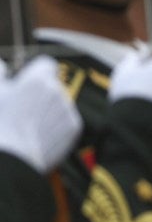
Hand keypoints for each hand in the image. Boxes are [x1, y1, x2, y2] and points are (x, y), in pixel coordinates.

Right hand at [0, 56, 82, 171]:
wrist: (13, 157)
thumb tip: (2, 65)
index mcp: (38, 79)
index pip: (46, 64)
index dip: (35, 72)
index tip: (25, 82)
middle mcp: (58, 91)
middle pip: (53, 85)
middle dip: (41, 93)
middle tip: (23, 108)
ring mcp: (68, 110)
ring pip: (60, 103)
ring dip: (49, 109)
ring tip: (28, 125)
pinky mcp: (74, 127)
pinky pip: (66, 120)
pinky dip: (56, 125)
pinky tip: (38, 134)